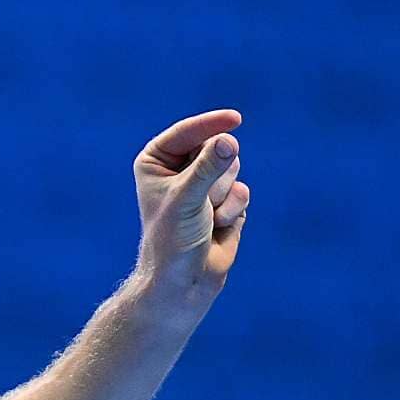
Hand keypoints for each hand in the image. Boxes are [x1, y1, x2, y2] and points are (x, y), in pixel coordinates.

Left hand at [132, 109, 249, 307]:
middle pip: (216, 148)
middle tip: (200, 202)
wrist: (184, 280)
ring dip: (223, 195)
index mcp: (156, 160)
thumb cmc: (173, 238)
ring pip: (232, 169)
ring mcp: (203, 184)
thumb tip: (229, 140)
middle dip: (215, 177)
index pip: (187, 132)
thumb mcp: (187, 198)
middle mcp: (179, 169)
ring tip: (206, 216)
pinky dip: (234, 210)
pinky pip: (243, 191)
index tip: (235, 119)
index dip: (211, 125)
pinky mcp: (225, 201)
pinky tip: (218, 227)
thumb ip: (208, 167)